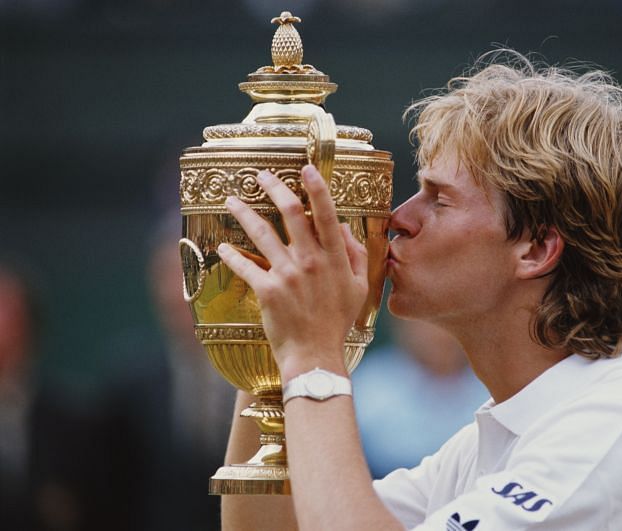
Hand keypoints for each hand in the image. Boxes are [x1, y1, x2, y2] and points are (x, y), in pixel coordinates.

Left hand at [217, 165, 368, 378]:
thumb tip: (344, 229)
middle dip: (274, 188)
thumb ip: (355, 255)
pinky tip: (222, 247)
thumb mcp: (359, 287)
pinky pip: (245, 266)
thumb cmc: (337, 322)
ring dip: (244, 213)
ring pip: (262, 234)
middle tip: (261, 176)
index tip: (305, 168)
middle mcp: (311, 261)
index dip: (316, 188)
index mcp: (335, 259)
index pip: (326, 215)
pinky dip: (231, 255)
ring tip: (231, 200)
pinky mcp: (267, 290)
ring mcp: (288, 275)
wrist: (315, 354)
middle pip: (291, 214)